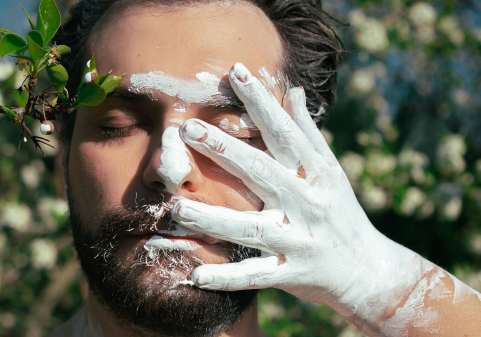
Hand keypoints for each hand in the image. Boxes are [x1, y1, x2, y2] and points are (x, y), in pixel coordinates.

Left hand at [172, 63, 426, 316]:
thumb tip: (294, 91)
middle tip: (189, 128)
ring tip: (177, 208)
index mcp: (315, 173)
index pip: (284, 132)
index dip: (261, 102)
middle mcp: (306, 203)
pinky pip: (255, 276)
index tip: (235, 72)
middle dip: (226, 150)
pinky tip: (195, 277)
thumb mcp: (330, 170)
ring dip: (214, 219)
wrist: (369, 271)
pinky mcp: (292, 274)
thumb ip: (307, 132)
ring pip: (252, 227)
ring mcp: (299, 240)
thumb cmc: (341, 212)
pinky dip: (227, 279)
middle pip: (263, 172)